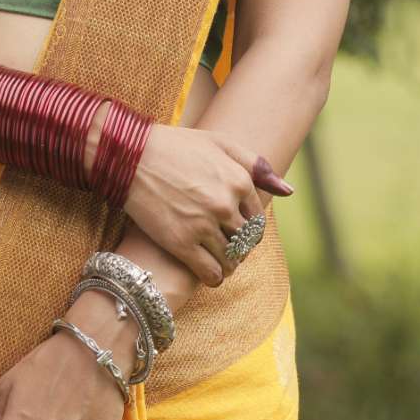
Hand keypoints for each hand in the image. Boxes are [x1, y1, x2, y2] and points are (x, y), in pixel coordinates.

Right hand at [122, 124, 285, 285]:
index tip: (233, 228)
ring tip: (217, 259)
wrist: (130, 155)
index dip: (247, 226)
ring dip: (228, 264)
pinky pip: (212, 273)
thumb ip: (255, 164)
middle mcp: (225, 204)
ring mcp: (203, 225)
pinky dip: (215, 277)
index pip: (258, 217)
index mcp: (238, 180)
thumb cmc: (175, 146)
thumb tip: (288, 191)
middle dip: (238, 245)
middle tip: (223, 245)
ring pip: (231, 259)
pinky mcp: (181, 243)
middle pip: (246, 240)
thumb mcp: (218, 143)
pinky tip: (208, 272)